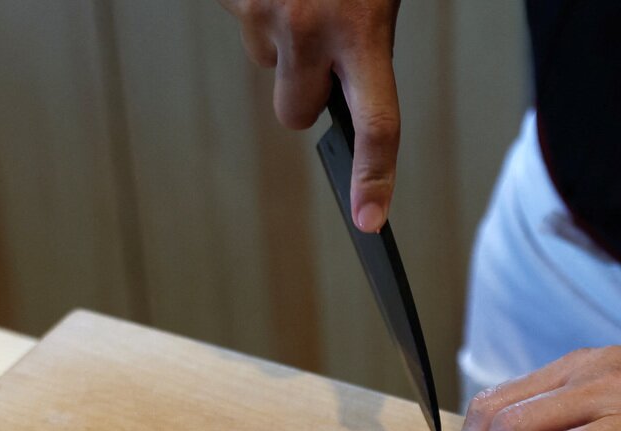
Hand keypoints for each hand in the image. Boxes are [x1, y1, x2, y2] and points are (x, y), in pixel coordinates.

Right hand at [218, 0, 400, 231]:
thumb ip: (362, 40)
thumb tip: (344, 87)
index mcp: (362, 27)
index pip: (376, 123)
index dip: (373, 177)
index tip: (369, 219)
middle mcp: (308, 28)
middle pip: (294, 113)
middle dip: (305, 89)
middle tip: (324, 37)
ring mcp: (264, 13)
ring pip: (266, 60)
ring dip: (281, 33)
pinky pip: (243, 21)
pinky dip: (258, 1)